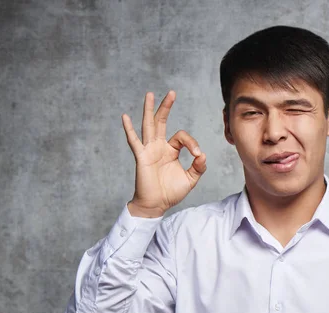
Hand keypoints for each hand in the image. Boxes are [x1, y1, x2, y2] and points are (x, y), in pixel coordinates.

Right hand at [122, 90, 206, 217]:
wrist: (156, 205)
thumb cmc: (171, 192)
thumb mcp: (190, 179)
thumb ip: (198, 167)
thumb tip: (202, 155)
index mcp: (170, 150)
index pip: (182, 137)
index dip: (192, 143)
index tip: (198, 156)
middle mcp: (158, 147)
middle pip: (161, 122)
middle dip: (166, 107)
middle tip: (172, 92)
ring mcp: (149, 150)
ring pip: (149, 126)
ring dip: (150, 110)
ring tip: (150, 94)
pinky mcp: (142, 157)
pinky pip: (134, 142)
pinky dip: (129, 130)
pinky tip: (125, 117)